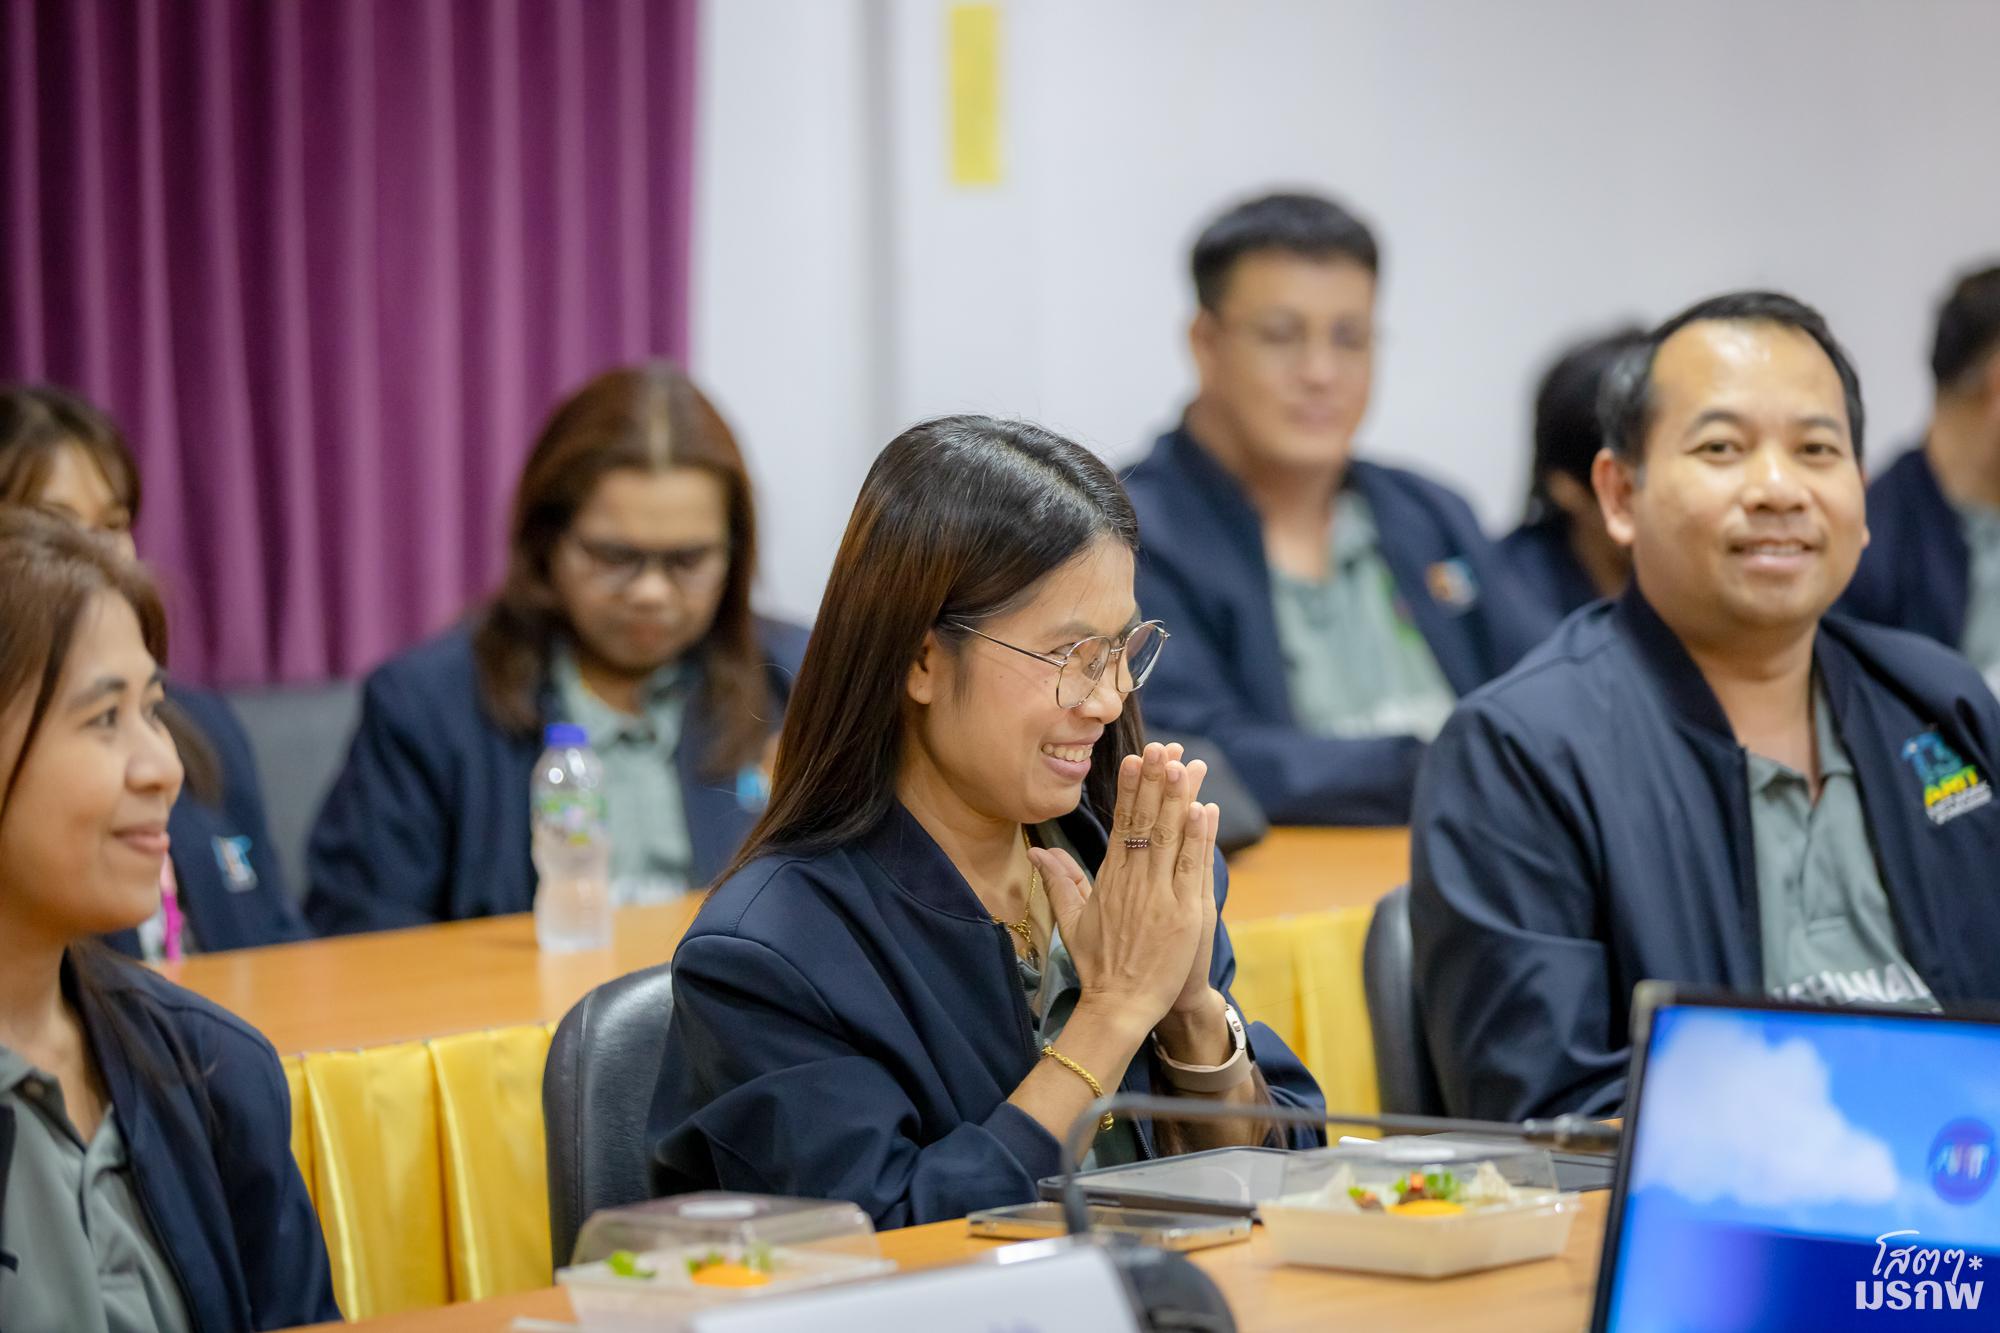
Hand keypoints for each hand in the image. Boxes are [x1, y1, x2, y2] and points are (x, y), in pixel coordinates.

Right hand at [1033, 742, 1214, 1036]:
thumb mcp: (1073, 920)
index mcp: (1109, 879)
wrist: (1119, 1005)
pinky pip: (1192, 867)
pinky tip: (1205, 809)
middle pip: (1146, 821)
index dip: (1130, 789)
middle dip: (1155, 781)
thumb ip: (1059, 881)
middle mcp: (1133, 881)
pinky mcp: (1183, 913)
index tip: (1134, 758)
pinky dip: (1198, 837)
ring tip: (1184, 764)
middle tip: (1163, 747)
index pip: (1121, 824)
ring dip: (1178, 798)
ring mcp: (1159, 895)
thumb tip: (1036, 852)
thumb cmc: (1098, 965)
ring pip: (1169, 837)